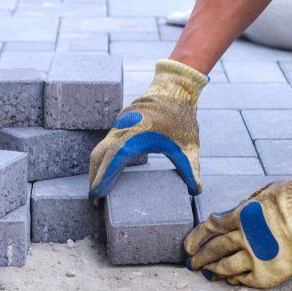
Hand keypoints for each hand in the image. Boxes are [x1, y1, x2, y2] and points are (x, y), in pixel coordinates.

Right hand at [89, 59, 207, 200]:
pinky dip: (103, 159)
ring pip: (101, 149)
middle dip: (95, 177)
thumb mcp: (189, 146)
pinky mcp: (120, 125)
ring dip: (97, 169)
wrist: (175, 89)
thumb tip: (197, 191)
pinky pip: (106, 143)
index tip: (97, 194)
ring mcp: (120, 125)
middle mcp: (124, 129)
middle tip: (95, 201)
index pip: (115, 158)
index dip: (104, 176)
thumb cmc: (182, 119)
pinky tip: (107, 173)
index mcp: (139, 134)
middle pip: (100, 155)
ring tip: (98, 191)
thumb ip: (191, 169)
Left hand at [184, 164, 291, 288]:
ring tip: (206, 273)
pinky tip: (230, 280)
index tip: (188, 245)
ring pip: (226, 267)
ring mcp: (256, 256)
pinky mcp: (270, 273)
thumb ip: (248, 205)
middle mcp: (245, 237)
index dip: (196, 237)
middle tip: (192, 262)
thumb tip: (235, 212)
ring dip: (213, 270)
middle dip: (200, 256)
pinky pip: (246, 279)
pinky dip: (235, 280)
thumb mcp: (265, 192)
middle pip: (214, 249)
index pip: (210, 228)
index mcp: (242, 215)